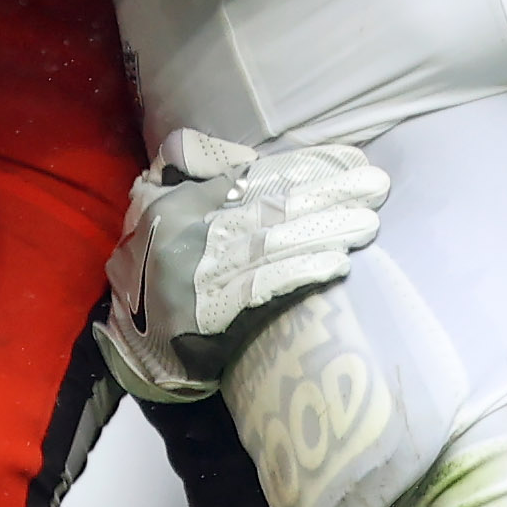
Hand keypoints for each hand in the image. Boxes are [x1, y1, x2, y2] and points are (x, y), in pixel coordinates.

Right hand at [97, 129, 392, 405]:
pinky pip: (260, 288)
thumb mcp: (157, 210)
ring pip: (270, 244)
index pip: (252, 176)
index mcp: (178, 202)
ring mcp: (193, 274)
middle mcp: (184, 232)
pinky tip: (334, 264)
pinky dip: (298, 273)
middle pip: (268, 207)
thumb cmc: (155, 273)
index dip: (304, 166)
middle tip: (375, 185)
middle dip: (327, 193)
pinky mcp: (204, 314)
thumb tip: (248, 157)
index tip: (349, 160)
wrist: (131, 349)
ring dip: (324, 231)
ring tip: (367, 222)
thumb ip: (195, 174)